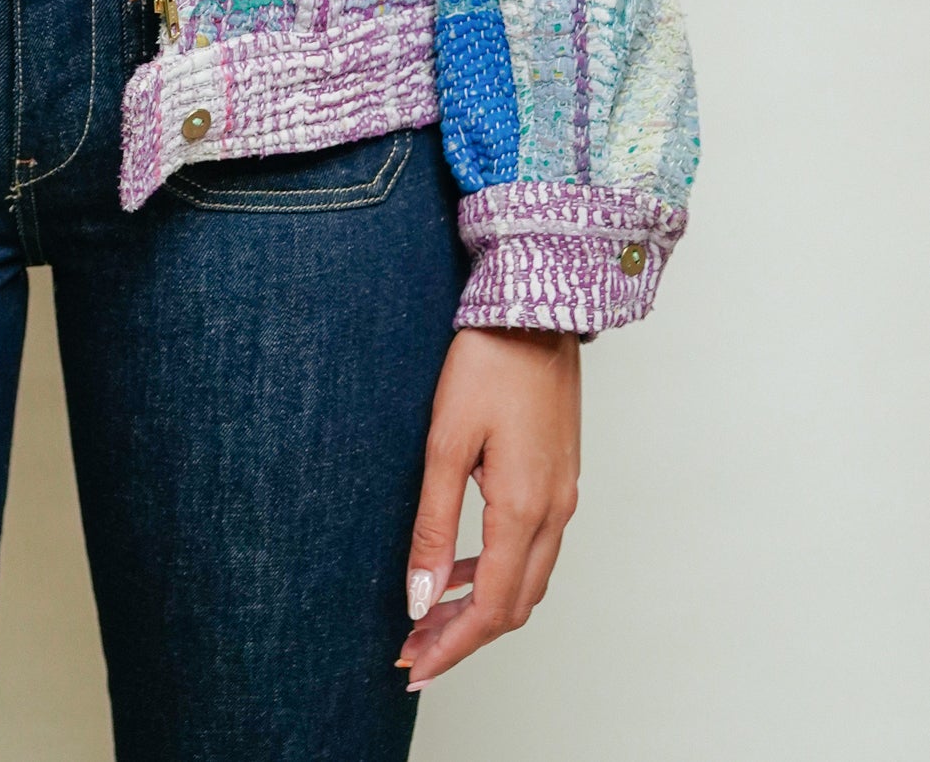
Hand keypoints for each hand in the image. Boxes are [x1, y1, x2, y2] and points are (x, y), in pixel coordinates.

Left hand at [399, 327, 580, 690]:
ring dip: (480, 608)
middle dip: (464, 638)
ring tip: (428, 619)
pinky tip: (460, 568)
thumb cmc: (488, 363)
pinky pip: (533, 549)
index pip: (493, 608)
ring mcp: (564, 496)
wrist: (536, 308)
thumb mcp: (446, 442)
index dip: (453, 647)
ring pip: (527, 581)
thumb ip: (435, 526)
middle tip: (413, 652)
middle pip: (515, 606)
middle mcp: (555, 512)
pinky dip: (497, 573)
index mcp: (526, 508)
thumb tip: (421, 598)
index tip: (414, 669)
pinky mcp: (559, 479)